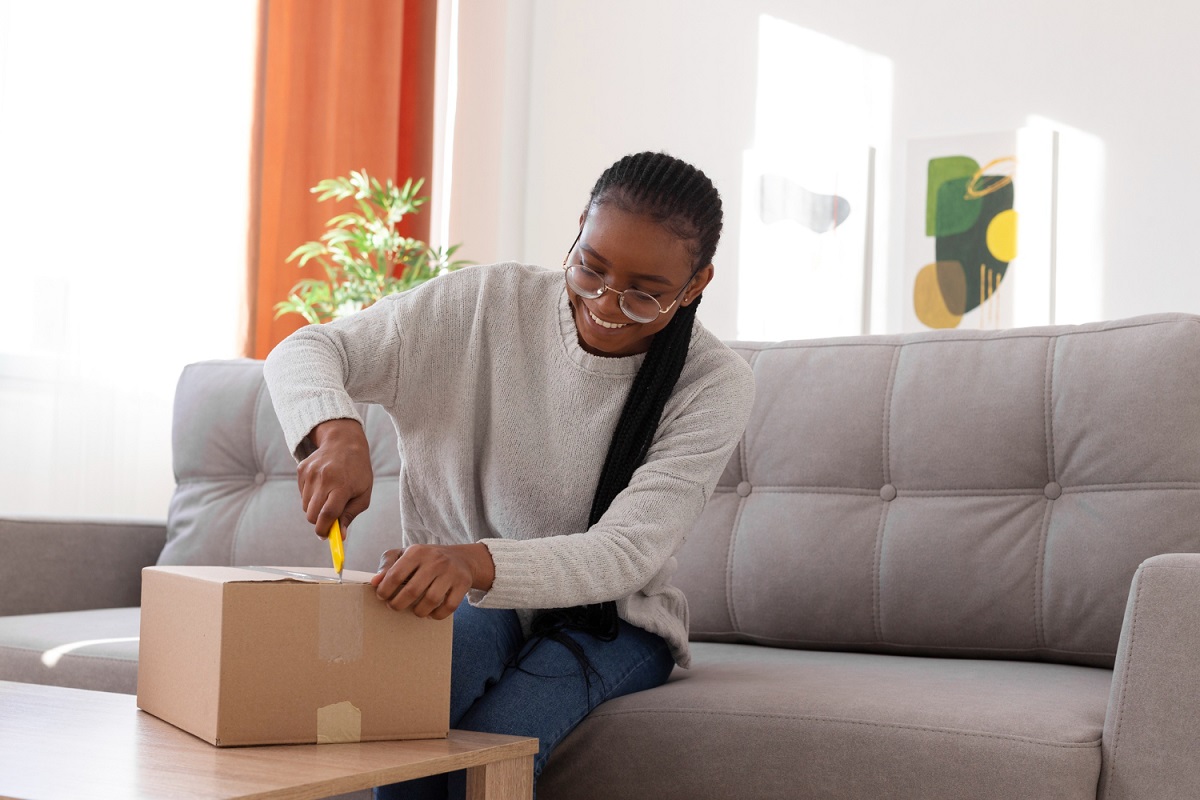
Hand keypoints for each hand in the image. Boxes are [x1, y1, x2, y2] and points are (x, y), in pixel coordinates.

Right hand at [297, 418, 372, 538]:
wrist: (344, 442)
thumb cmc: (358, 472)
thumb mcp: (363, 494)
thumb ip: (350, 515)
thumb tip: (339, 536)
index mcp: (342, 486)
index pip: (327, 514)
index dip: (324, 530)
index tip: (325, 537)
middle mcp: (324, 479)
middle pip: (312, 514)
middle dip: (318, 522)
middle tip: (329, 520)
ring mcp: (310, 473)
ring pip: (305, 506)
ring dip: (315, 508)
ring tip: (329, 496)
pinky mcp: (301, 469)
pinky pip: (302, 494)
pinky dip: (310, 496)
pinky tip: (322, 484)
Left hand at [370, 543, 495, 619]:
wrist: (461, 558)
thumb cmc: (425, 560)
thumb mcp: (405, 555)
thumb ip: (387, 565)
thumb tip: (374, 582)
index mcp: (417, 551)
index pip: (395, 575)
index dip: (385, 590)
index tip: (382, 596)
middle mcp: (435, 560)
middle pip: (412, 591)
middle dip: (398, 604)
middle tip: (394, 607)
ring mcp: (451, 572)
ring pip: (431, 600)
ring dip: (418, 611)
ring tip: (414, 610)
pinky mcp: (463, 583)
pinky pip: (449, 607)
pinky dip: (437, 615)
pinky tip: (430, 612)